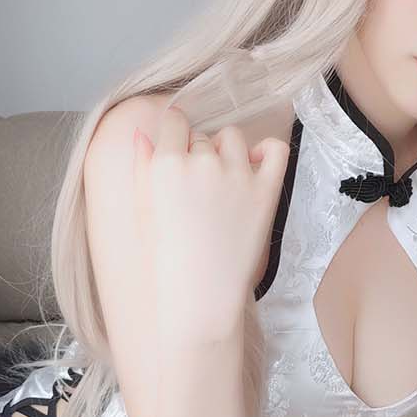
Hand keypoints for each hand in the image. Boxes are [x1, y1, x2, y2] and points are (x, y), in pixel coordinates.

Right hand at [134, 105, 290, 340]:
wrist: (199, 294)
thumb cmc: (166, 256)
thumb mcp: (144, 207)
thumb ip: (142, 165)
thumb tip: (142, 134)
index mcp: (166, 163)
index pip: (175, 121)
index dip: (176, 136)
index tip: (179, 154)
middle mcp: (201, 162)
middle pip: (203, 136)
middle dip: (199, 154)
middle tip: (198, 189)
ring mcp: (237, 175)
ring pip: (234, 137)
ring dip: (228, 151)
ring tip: (223, 182)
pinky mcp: (265, 190)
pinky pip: (275, 150)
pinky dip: (268, 150)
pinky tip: (257, 165)